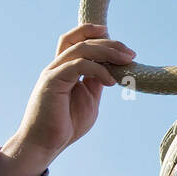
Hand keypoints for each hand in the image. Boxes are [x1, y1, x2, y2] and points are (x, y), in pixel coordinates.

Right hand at [9, 23, 135, 165]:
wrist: (45, 144)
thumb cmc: (66, 124)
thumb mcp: (89, 99)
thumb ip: (97, 82)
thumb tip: (112, 70)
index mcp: (64, 69)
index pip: (75, 40)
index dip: (91, 31)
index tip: (112, 34)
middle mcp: (57, 66)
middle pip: (82, 41)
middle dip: (109, 43)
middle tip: (131, 54)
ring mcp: (53, 72)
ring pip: (80, 49)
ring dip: (107, 52)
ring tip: (127, 61)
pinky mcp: (52, 81)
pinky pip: (78, 66)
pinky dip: (98, 69)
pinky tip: (112, 81)